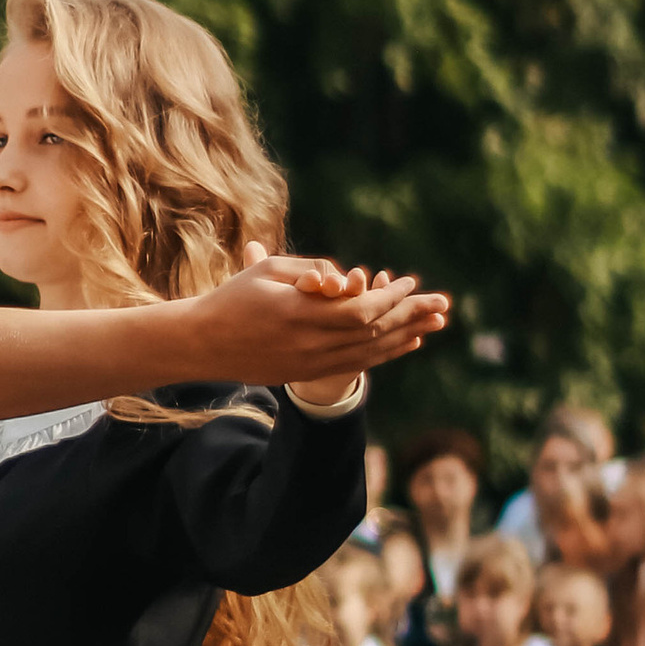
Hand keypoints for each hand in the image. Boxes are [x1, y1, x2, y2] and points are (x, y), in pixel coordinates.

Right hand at [190, 252, 450, 392]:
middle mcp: (308, 343)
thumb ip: (311, 270)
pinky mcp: (305, 375)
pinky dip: (385, 353)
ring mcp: (307, 364)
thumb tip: (348, 279)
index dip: (391, 298)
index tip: (411, 283)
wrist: (202, 344)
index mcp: (299, 313)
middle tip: (442, 304)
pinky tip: (405, 343)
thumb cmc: (233, 298)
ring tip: (434, 325)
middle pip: (373, 332)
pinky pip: (355, 366)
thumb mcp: (268, 271)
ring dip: (405, 337)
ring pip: (369, 353)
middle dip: (411, 316)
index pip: (360, 309)